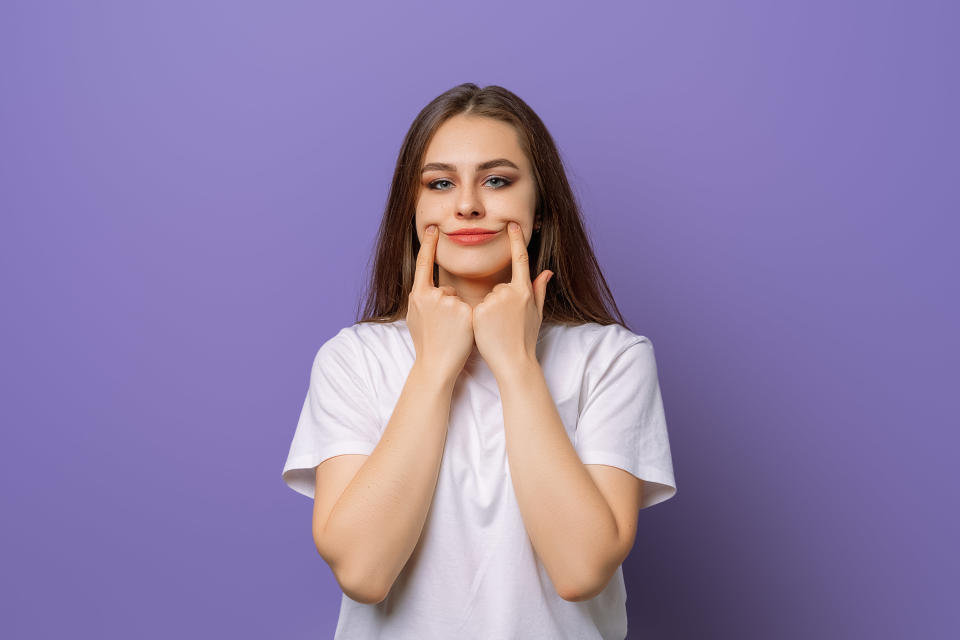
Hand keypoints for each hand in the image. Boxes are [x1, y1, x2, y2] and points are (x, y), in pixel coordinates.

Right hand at [405, 224, 474, 380]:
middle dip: (448, 306)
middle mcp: (432, 295)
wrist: (435, 365)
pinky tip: (461, 333)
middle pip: (446, 290)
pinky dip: (468, 320)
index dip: (428, 245)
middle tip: (442, 328)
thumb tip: (431, 290)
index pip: (424, 264)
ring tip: (450, 333)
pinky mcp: (465, 312)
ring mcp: (449, 303)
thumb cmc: (426, 343)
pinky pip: (471, 308)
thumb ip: (423, 299)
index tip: (432, 228)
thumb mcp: (415, 317)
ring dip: (458, 314)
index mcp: (418, 295)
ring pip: (459, 300)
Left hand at [472, 221, 553, 376]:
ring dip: (489, 310)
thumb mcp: (537, 314)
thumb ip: (539, 290)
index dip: (516, 241)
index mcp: (524, 290)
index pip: (520, 260)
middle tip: (505, 323)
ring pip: (487, 297)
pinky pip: (475, 306)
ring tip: (497, 328)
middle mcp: (509, 292)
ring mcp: (493, 301)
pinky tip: (486, 330)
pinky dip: (479, 317)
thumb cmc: (526, 339)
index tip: (512, 224)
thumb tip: (547, 271)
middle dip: (500, 301)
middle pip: (499, 286)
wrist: (514, 362)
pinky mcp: (479, 311)